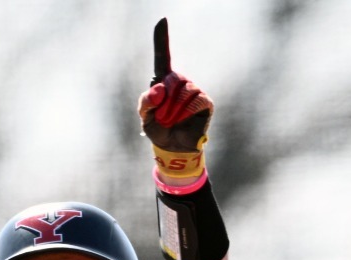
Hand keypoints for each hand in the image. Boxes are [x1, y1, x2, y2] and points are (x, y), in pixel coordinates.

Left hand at [138, 18, 211, 180]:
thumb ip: (146, 102)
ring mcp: (194, 91)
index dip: (162, 38)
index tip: (162, 20)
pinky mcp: (205, 102)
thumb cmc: (158, 130)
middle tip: (163, 117)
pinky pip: (195, 100)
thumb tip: (160, 89)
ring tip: (172, 121)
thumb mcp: (145, 117)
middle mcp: (180, 82)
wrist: (173, 148)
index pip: (163, 56)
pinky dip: (186, 112)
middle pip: (172, 79)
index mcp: (163, 81)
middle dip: (164, 101)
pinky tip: (184, 120)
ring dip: (174, 110)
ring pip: (184, 91)